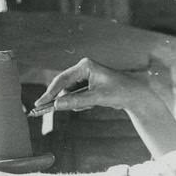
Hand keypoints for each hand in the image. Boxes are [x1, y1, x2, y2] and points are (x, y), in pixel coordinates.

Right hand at [33, 58, 147, 113]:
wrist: (135, 95)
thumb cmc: (120, 92)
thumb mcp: (97, 98)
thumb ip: (77, 101)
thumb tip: (57, 104)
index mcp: (85, 66)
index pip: (62, 79)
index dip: (50, 92)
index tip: (40, 103)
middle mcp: (83, 69)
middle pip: (63, 86)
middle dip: (63, 99)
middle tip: (46, 110)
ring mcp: (85, 77)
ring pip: (69, 93)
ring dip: (76, 102)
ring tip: (91, 104)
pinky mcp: (88, 85)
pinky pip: (76, 96)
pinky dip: (81, 103)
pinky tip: (93, 104)